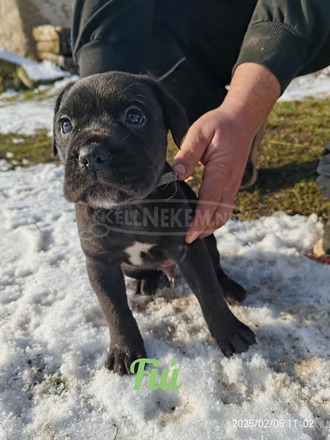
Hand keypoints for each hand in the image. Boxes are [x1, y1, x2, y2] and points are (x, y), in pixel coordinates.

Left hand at [172, 63, 280, 242]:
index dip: (199, 221)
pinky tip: (198, 220)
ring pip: (223, 215)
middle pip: (219, 216)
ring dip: (208, 227)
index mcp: (222, 171)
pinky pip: (223, 208)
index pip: (210, 202)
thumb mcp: (199, 132)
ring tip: (190, 234)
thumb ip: (187, 154)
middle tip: (184, 239)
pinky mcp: (231, 186)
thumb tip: (177, 173)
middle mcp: (230, 183)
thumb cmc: (219, 125)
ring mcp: (233, 186)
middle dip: (203, 230)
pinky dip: (212, 219)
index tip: (187, 235)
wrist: (242, 121)